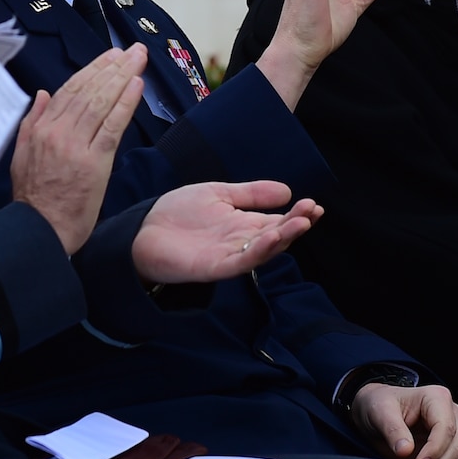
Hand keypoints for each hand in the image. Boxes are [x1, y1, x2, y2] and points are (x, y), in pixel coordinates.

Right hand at [10, 45, 146, 252]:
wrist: (39, 231)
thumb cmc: (33, 200)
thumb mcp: (20, 156)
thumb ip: (30, 123)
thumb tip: (41, 94)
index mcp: (40, 129)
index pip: (69, 90)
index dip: (92, 70)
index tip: (110, 56)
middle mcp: (57, 132)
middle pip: (89, 91)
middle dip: (113, 66)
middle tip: (133, 50)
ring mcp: (76, 146)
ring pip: (101, 102)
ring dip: (122, 77)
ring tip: (138, 59)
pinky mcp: (94, 163)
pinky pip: (112, 127)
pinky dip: (125, 104)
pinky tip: (137, 86)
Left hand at [132, 181, 320, 283]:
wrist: (143, 230)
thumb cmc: (178, 213)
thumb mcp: (218, 194)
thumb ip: (250, 194)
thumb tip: (287, 190)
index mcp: (244, 224)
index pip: (278, 221)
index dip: (297, 214)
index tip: (315, 205)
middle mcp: (242, 242)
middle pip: (276, 236)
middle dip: (296, 225)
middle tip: (312, 211)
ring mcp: (229, 256)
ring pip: (263, 250)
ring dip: (283, 238)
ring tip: (300, 223)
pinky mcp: (213, 268)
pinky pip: (241, 262)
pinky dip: (257, 251)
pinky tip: (271, 236)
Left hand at [350, 383, 457, 458]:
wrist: (378, 413)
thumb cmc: (378, 406)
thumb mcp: (379, 412)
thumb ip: (392, 429)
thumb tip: (405, 450)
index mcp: (437, 398)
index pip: (446, 428)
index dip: (435, 450)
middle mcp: (452, 414)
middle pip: (456, 447)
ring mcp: (455, 433)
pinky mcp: (453, 450)